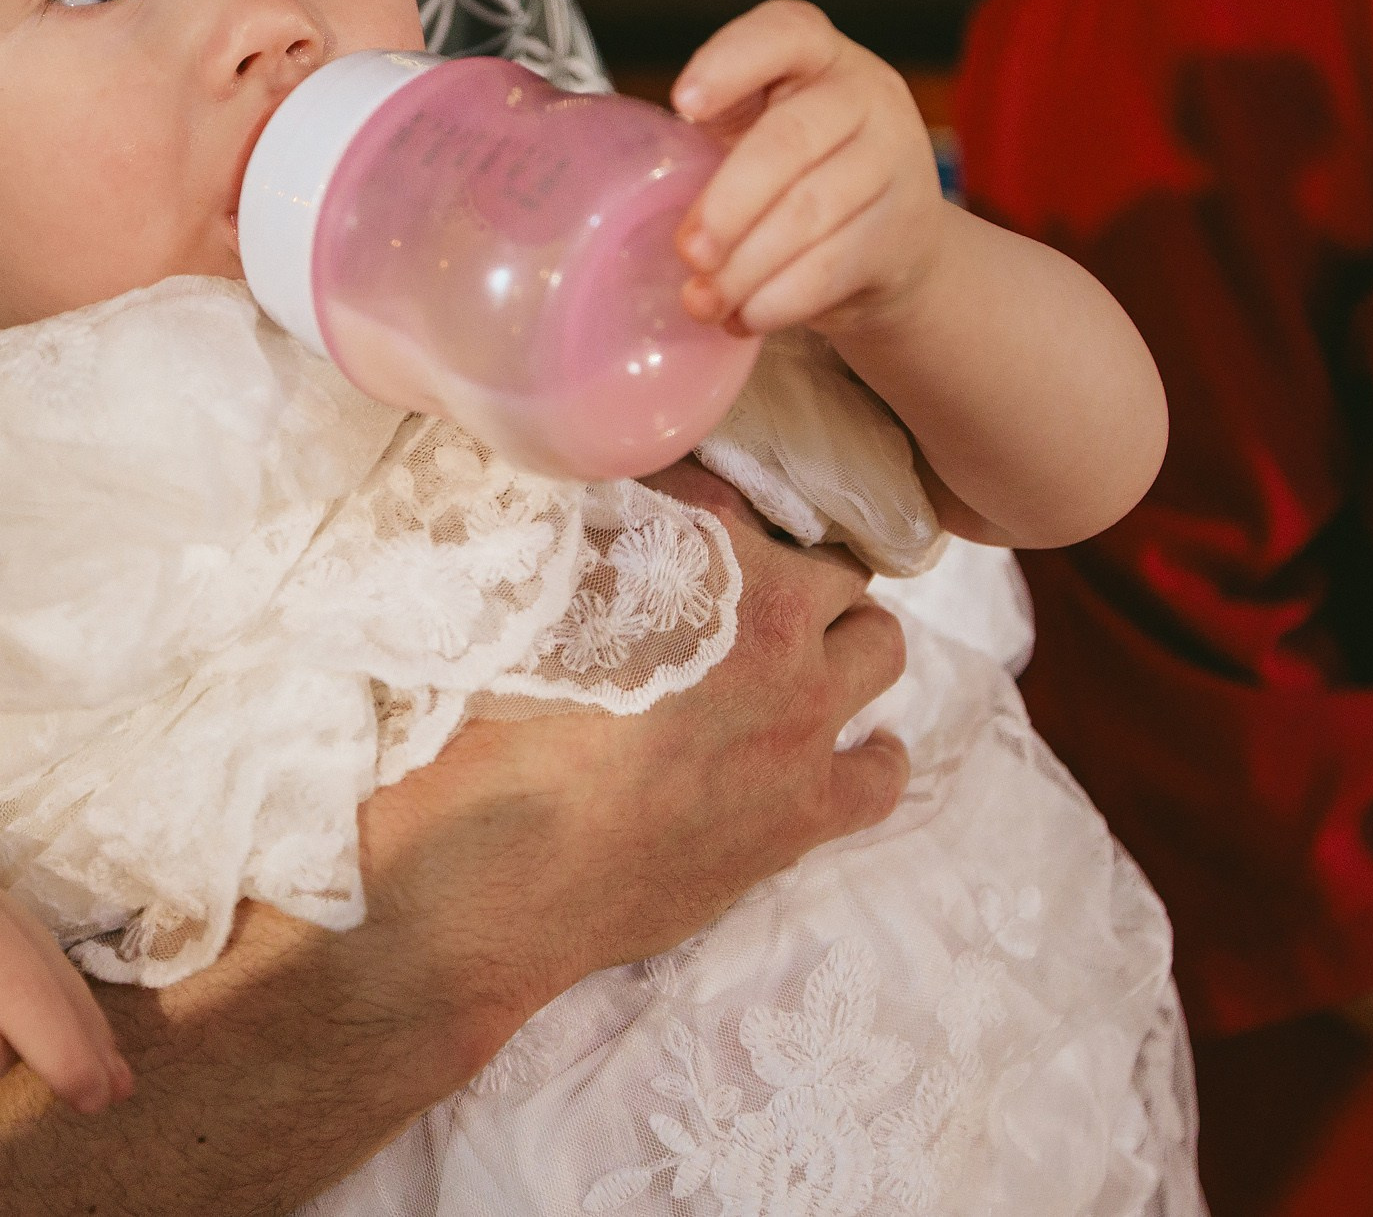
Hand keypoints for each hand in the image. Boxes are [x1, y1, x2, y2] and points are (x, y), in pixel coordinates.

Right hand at [354, 460, 908, 1029]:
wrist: (492, 863)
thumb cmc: (490, 719)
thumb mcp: (543, 590)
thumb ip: (614, 534)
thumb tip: (669, 509)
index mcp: (710, 556)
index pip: (761, 509)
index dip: (742, 535)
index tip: (720, 551)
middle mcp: (776, 627)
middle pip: (839, 575)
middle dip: (809, 586)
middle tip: (765, 612)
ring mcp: (802, 723)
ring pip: (882, 651)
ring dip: (850, 649)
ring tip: (812, 669)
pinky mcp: (803, 813)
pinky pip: (881, 774)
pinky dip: (872, 755)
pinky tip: (854, 753)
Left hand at [670, 0, 945, 336]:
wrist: (894, 239)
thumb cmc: (800, 175)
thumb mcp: (757, 132)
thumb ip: (711, 134)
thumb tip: (618, 186)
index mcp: (817, 54)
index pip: (783, 32)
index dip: (729, 63)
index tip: (683, 107)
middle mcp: (866, 94)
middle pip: (791, 141)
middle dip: (728, 203)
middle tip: (688, 251)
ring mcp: (895, 159)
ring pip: (811, 213)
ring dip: (747, 266)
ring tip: (703, 300)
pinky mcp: (902, 228)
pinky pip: (834, 266)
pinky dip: (780, 299)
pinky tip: (745, 317)